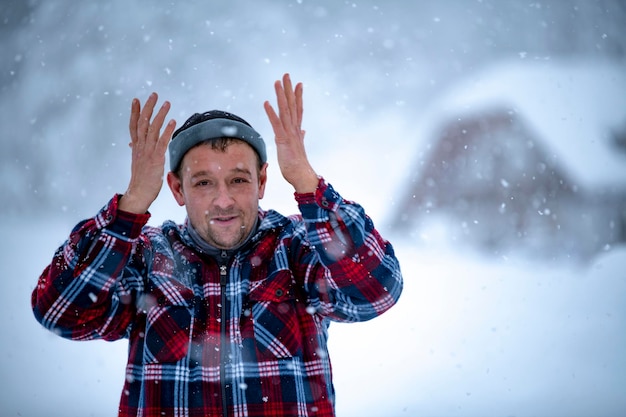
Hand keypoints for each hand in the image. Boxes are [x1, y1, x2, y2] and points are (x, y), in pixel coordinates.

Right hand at [120, 92, 175, 213]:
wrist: (138, 194)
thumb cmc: (140, 180)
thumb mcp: (137, 162)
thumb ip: (136, 150)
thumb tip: (132, 143)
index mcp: (136, 148)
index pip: (134, 126)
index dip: (135, 112)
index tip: (136, 100)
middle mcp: (140, 147)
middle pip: (143, 123)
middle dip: (148, 107)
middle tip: (154, 94)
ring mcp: (147, 152)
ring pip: (152, 129)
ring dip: (160, 115)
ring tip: (166, 103)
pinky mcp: (155, 159)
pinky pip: (161, 142)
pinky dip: (167, 130)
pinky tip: (172, 121)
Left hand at [264, 73, 317, 193]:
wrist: (302, 176)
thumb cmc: (298, 165)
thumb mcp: (299, 148)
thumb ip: (301, 137)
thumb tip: (304, 131)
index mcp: (297, 131)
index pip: (297, 109)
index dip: (298, 96)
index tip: (298, 83)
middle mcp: (294, 129)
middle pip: (292, 105)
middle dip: (289, 89)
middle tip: (287, 74)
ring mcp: (289, 133)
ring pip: (285, 110)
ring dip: (281, 96)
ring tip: (277, 82)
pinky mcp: (283, 140)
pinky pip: (276, 124)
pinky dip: (271, 113)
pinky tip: (266, 102)